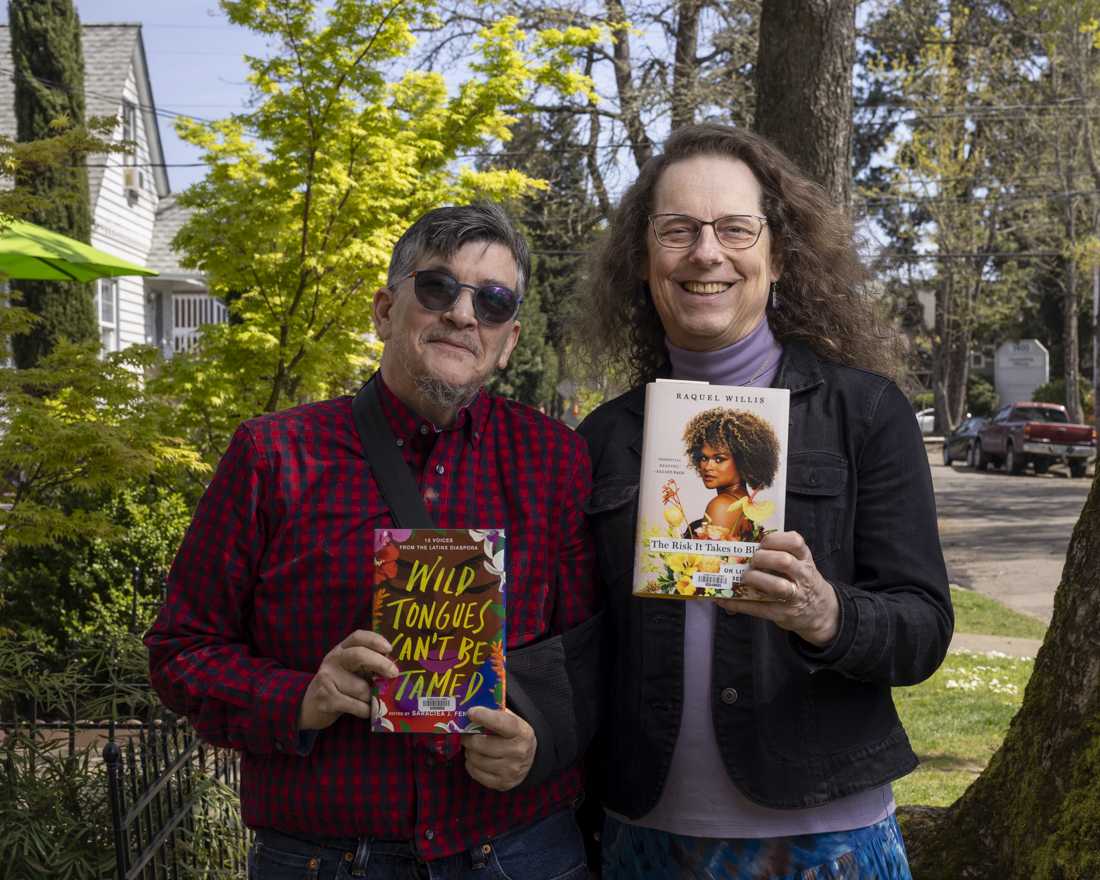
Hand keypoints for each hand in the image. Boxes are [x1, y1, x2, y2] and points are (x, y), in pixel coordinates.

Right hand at [298, 631, 398, 730]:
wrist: (310, 706)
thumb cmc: (340, 685)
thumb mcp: (351, 669)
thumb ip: (369, 665)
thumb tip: (397, 667)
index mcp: (341, 649)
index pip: (358, 637)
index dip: (375, 640)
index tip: (389, 649)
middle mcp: (333, 660)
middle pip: (359, 655)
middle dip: (380, 663)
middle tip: (394, 673)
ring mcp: (327, 679)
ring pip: (362, 688)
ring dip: (373, 697)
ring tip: (372, 700)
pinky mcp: (326, 699)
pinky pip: (357, 706)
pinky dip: (366, 711)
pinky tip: (366, 711)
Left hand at [462, 707, 536, 790]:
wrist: (530, 760)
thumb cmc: (515, 735)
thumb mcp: (513, 720)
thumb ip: (497, 712)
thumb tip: (473, 706)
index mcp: (521, 732)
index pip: (501, 723)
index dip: (484, 717)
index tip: (471, 712)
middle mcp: (518, 752)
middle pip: (481, 744)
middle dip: (469, 737)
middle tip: (466, 733)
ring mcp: (510, 770)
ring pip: (476, 759)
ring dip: (469, 751)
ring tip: (473, 746)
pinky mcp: (502, 783)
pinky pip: (475, 772)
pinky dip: (471, 764)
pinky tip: (476, 758)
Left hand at [715, 531, 839, 646]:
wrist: (821, 611)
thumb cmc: (801, 581)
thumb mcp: (800, 563)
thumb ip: (781, 553)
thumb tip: (740, 547)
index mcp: (805, 559)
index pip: (795, 542)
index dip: (775, 539)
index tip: (761, 542)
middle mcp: (803, 576)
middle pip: (784, 562)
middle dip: (762, 558)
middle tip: (751, 561)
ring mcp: (795, 596)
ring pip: (777, 585)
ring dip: (755, 579)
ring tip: (745, 578)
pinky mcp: (784, 614)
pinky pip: (760, 609)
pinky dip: (739, 605)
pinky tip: (725, 601)